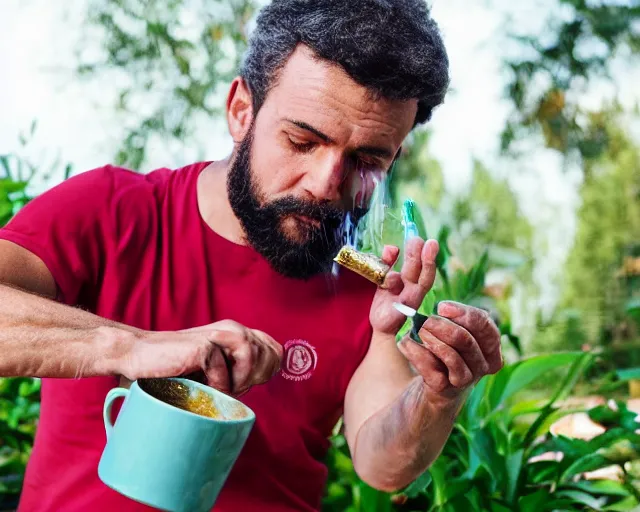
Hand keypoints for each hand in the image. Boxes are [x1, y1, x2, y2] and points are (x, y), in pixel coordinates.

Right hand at [117, 320, 282, 395]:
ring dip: (237, 383)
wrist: (141, 357)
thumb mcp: (218, 370)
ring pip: (251, 360)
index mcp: (240, 334)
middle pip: (269, 357)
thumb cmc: (179, 369)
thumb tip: (263, 380)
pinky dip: (215, 387)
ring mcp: (221, 335)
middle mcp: (234, 330)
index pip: (276, 351)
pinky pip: (224, 374)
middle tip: (227, 388)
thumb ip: (241, 370)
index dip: (268, 371)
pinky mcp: (205, 345)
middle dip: (254, 379)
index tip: (244, 384)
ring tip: (214, 387)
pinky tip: (199, 385)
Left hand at [369, 237, 438, 334]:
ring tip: (420, 248)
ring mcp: (411, 300)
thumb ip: (387, 262)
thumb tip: (392, 247)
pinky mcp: (403, 311)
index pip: (421, 264)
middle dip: (424, 254)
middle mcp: (415, 289)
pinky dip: (395, 283)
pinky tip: (393, 276)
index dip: (423, 252)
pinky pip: (402, 296)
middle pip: (422, 270)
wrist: (381, 325)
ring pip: (421, 281)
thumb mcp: (384, 277)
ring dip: (423, 264)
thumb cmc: (386, 300)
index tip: (421, 239)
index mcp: (413, 280)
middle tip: (424, 240)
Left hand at [398, 301, 502, 404]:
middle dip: (442, 326)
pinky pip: (431, 368)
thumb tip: (443, 308)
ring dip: (430, 339)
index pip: (486, 326)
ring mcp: (466, 381)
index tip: (442, 306)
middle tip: (425, 319)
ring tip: (417, 330)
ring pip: (451, 356)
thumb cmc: (442, 356)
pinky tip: (405, 343)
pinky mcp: (444, 391)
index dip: (464, 314)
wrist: (428, 392)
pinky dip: (416, 352)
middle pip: (466, 340)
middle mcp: (483, 367)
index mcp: (490, 350)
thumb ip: (453, 320)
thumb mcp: (452, 335)